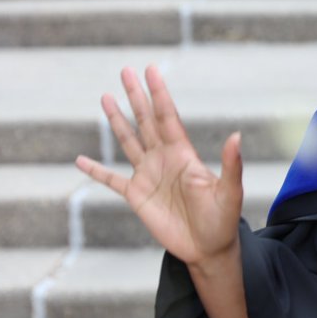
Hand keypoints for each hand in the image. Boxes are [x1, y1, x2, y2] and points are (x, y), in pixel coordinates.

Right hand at [75, 66, 243, 267]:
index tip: (151, 70)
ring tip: (105, 97)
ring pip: (128, 141)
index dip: (159, 93)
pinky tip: (80, 160)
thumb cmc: (223, 219)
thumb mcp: (229, 191)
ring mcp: (148, 175)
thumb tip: (237, 136)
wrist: (208, 248)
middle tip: (125, 70)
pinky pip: (111, 180)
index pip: (167, 117)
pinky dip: (95, 170)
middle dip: (136, 96)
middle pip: (146, 121)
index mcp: (184, 154)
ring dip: (117, 120)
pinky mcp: (136, 196)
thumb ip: (231, 164)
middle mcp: (164, 159)